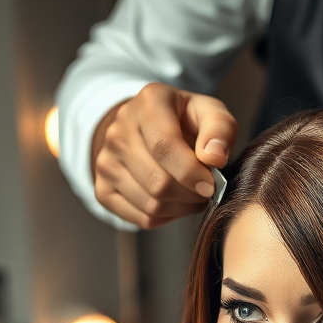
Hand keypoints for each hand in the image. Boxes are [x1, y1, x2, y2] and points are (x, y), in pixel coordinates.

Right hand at [92, 83, 237, 228]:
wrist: (151, 129)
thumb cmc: (186, 122)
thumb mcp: (209, 113)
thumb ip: (220, 129)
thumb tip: (215, 158)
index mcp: (147, 103)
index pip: (164, 146)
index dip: (190, 173)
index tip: (211, 186)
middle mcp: (118, 131)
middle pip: (158, 182)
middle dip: (190, 195)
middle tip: (205, 191)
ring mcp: (106, 161)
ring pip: (151, 205)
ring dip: (181, 208)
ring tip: (193, 195)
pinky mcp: (103, 188)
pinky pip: (141, 218)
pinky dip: (165, 218)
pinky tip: (175, 203)